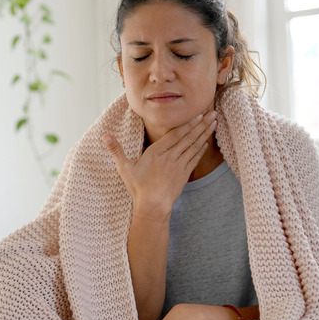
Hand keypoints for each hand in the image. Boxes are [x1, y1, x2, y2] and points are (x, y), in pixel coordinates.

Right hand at [102, 111, 217, 217]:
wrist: (152, 206)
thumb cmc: (137, 187)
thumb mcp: (124, 167)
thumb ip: (116, 149)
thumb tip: (105, 135)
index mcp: (156, 152)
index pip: (175, 134)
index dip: (187, 124)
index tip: (198, 114)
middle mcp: (170, 157)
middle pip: (188, 137)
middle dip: (201, 124)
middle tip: (212, 113)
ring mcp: (179, 166)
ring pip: (194, 146)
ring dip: (204, 134)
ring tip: (214, 122)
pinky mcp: (184, 175)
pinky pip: (194, 159)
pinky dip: (201, 149)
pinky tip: (206, 142)